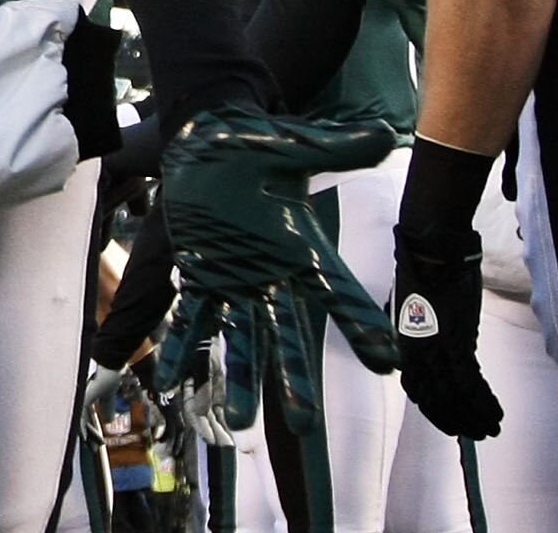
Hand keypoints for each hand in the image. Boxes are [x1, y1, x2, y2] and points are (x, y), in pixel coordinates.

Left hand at [157, 106, 397, 424]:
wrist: (210, 136)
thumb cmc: (259, 141)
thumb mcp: (298, 144)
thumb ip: (338, 145)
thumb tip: (385, 134)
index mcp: (303, 249)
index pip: (339, 294)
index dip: (361, 326)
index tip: (386, 362)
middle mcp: (273, 275)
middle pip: (289, 335)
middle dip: (295, 379)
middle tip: (304, 423)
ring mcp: (235, 280)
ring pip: (241, 340)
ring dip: (239, 380)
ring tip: (238, 422)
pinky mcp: (200, 274)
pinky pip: (191, 319)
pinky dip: (181, 348)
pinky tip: (170, 381)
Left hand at [393, 228, 500, 438]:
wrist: (432, 248)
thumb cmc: (422, 268)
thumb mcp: (407, 302)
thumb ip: (412, 324)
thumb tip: (418, 334)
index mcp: (405, 342)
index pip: (416, 390)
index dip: (434, 411)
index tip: (451, 421)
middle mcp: (417, 351)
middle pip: (436, 399)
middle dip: (457, 420)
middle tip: (477, 433)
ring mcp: (437, 348)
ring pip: (453, 395)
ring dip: (474, 416)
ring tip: (491, 428)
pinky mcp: (457, 340)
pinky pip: (470, 381)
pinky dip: (483, 400)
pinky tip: (495, 412)